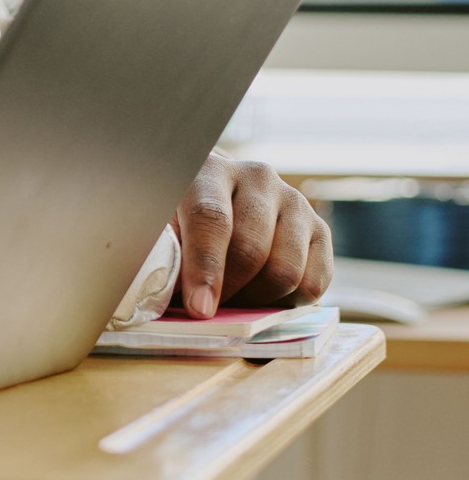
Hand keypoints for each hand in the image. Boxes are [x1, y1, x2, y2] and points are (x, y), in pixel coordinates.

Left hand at [174, 153, 333, 316]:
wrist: (217, 194)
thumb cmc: (180, 215)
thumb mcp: (160, 222)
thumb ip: (162, 249)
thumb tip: (166, 294)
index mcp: (210, 170)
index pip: (211, 218)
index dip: (205, 268)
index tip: (198, 308)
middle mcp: (258, 179)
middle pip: (251, 249)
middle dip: (229, 290)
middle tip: (209, 310)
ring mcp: (294, 201)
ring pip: (286, 270)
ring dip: (257, 299)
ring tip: (232, 300)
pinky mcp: (319, 229)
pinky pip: (315, 282)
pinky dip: (288, 302)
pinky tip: (262, 297)